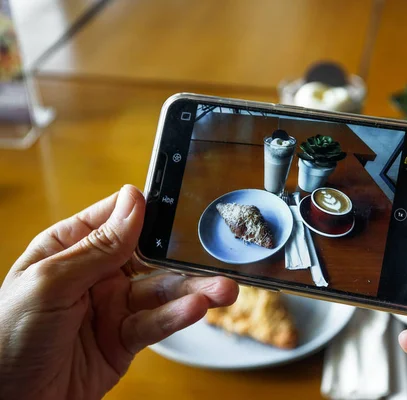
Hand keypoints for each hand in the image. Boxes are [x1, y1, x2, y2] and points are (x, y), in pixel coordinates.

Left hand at [0, 185, 237, 399]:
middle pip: (150, 257)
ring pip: (161, 291)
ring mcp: (112, 307)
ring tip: (223, 290)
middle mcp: (95, 274)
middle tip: (216, 254)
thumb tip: (133, 201)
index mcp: (70, 248)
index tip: (185, 207)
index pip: (118, 218)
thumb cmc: (6, 339)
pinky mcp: (124, 339)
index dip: (151, 212)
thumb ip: (97, 246)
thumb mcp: (50, 283)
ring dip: (193, 290)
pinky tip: (197, 309)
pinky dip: (177, 316)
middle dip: (184, 257)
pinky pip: (156, 323)